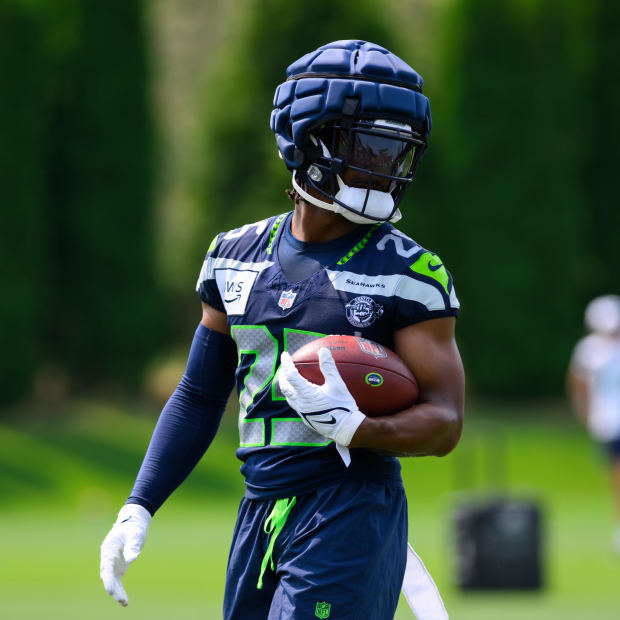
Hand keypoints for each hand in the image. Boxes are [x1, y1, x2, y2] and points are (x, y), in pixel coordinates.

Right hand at [100, 503, 151, 605]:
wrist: (133, 522)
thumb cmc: (133, 527)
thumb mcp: (135, 534)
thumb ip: (133, 545)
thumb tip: (133, 558)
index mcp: (109, 549)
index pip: (106, 567)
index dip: (108, 579)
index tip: (110, 590)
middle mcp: (108, 558)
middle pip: (108, 576)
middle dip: (113, 588)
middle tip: (122, 599)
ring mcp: (112, 563)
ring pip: (112, 580)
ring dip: (117, 591)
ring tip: (125, 602)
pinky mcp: (119, 566)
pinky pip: (117, 580)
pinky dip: (120, 589)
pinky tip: (124, 600)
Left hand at [279, 347, 365, 465]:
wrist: (345, 429)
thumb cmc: (343, 407)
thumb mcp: (338, 385)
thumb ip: (329, 367)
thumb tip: (323, 350)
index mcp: (306, 394)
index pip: (291, 375)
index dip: (286, 363)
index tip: (285, 354)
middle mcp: (300, 404)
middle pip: (284, 387)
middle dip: (282, 375)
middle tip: (285, 366)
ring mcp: (302, 412)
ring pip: (288, 397)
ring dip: (287, 386)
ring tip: (290, 379)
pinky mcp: (306, 419)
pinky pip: (296, 405)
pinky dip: (295, 395)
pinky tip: (303, 394)